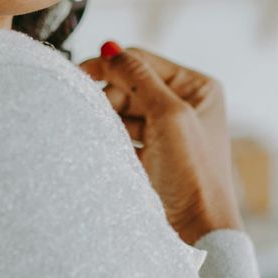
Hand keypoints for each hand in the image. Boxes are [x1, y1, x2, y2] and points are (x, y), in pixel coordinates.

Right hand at [79, 41, 243, 246]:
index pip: (143, 61)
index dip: (112, 66)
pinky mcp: (150, 155)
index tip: (80, 73)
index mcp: (197, 87)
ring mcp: (165, 131)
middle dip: (108, 95)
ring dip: (106, 117)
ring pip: (121, 109)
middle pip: (129, 84)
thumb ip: (139, 77)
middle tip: (90, 110)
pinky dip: (109, 137)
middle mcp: (183, 105)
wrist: (196, 230)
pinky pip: (120, 134)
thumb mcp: (169, 116)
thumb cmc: (194, 174)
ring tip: (97, 131)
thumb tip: (110, 47)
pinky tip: (101, 144)